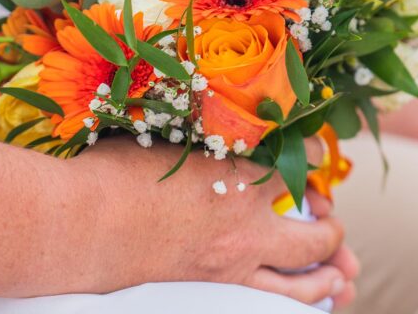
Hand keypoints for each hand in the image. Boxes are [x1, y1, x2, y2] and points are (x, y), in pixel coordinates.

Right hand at [72, 137, 357, 305]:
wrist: (78, 226)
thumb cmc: (112, 173)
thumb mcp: (164, 137)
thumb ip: (201, 137)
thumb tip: (213, 122)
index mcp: (238, 177)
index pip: (298, 165)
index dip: (313, 159)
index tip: (313, 157)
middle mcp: (246, 225)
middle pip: (316, 235)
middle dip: (331, 227)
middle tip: (328, 218)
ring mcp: (232, 267)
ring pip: (302, 282)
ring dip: (328, 276)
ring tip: (340, 273)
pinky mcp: (212, 293)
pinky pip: (271, 305)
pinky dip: (298, 304)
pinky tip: (310, 303)